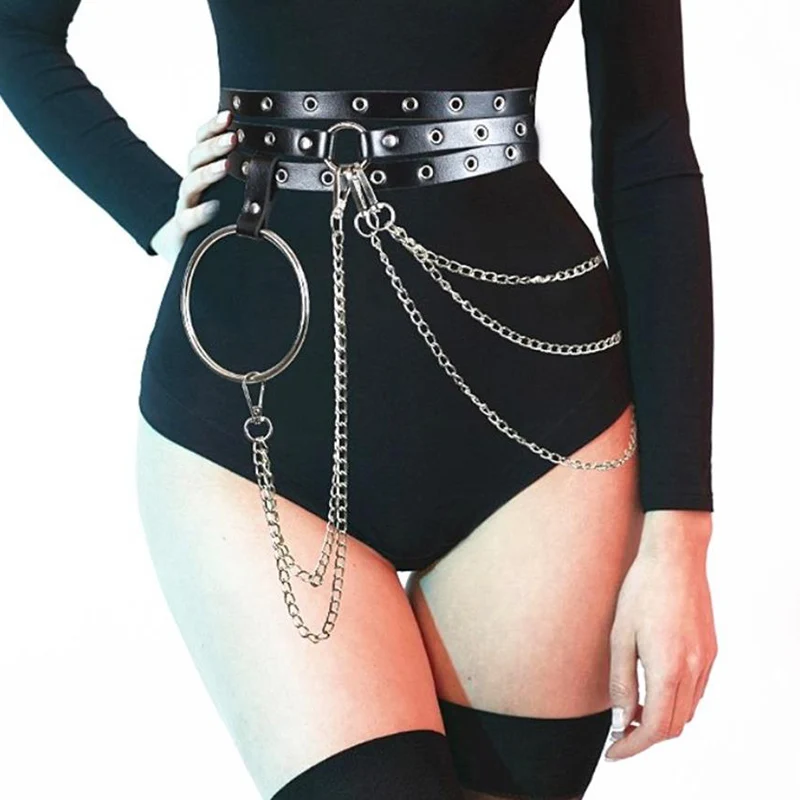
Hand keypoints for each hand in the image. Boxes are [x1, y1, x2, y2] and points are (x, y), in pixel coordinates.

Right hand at [149, 109, 237, 264]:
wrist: (181, 248)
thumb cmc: (212, 217)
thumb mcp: (226, 195)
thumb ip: (242, 178)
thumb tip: (277, 160)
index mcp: (201, 172)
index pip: (202, 142)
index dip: (212, 127)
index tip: (229, 114)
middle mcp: (191, 185)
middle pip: (195, 157)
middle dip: (214, 145)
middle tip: (233, 137)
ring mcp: (185, 206)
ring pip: (190, 184)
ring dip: (208, 172)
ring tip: (225, 166)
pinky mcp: (182, 230)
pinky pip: (187, 219)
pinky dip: (199, 213)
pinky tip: (212, 208)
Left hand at [603, 510, 716, 760]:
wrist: (675, 557)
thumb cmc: (641, 591)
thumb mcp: (620, 636)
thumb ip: (621, 682)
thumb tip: (621, 721)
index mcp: (668, 669)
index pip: (655, 729)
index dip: (632, 747)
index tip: (613, 752)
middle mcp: (693, 671)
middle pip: (674, 726)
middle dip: (646, 738)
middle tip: (618, 735)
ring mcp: (706, 661)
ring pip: (687, 711)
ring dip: (661, 721)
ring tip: (632, 713)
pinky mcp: (710, 650)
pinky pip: (696, 691)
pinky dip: (676, 702)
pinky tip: (654, 689)